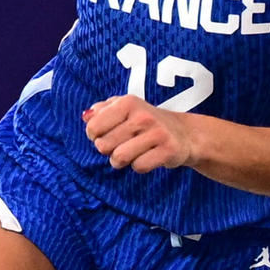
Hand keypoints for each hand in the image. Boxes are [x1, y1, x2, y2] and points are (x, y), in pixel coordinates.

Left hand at [83, 95, 203, 174]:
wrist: (183, 133)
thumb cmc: (146, 122)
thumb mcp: (125, 108)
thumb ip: (101, 110)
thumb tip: (86, 117)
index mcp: (127, 102)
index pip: (93, 128)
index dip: (95, 136)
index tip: (107, 134)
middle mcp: (142, 115)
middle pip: (103, 145)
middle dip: (108, 150)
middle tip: (121, 145)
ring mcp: (156, 133)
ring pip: (119, 158)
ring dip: (121, 161)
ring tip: (131, 153)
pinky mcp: (168, 150)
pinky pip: (139, 166)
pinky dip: (139, 166)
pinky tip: (147, 157)